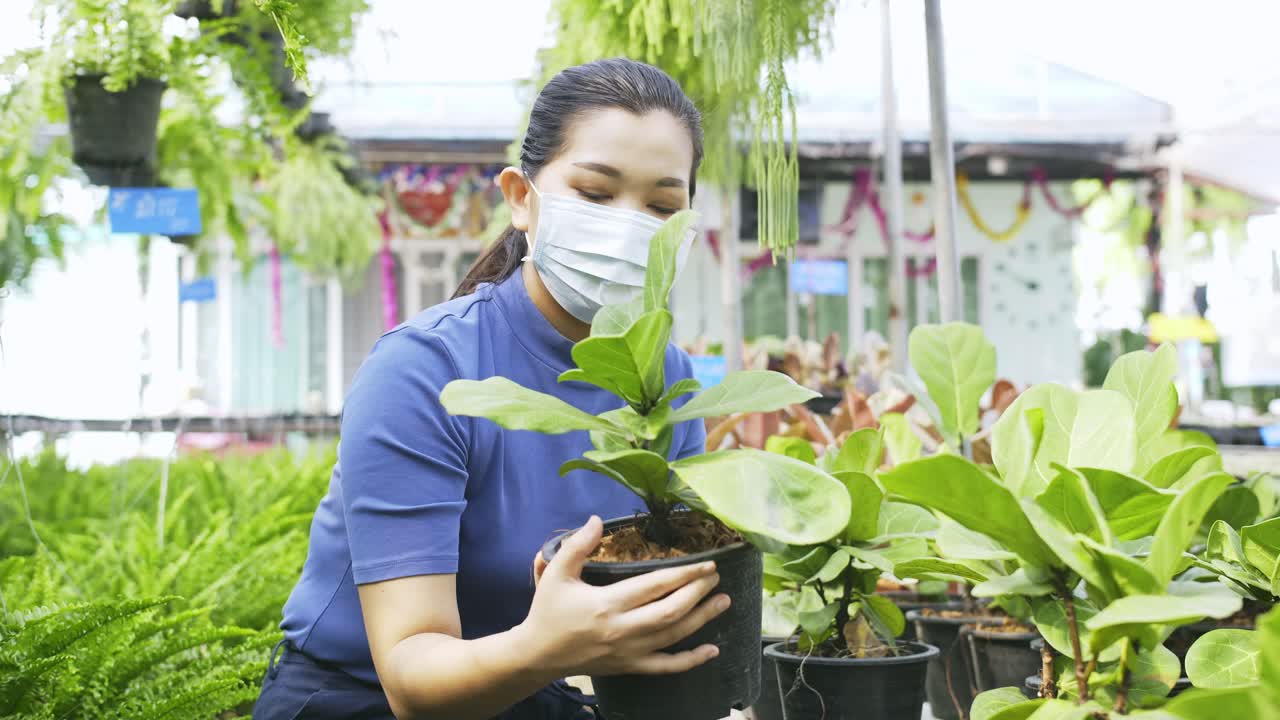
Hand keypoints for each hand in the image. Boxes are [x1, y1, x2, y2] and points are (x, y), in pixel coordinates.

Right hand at [517, 516, 729, 677]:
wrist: (538, 655)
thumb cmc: (548, 611)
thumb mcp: (555, 573)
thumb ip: (576, 546)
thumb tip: (596, 519)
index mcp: (607, 604)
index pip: (654, 586)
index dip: (684, 574)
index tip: (706, 563)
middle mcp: (622, 629)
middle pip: (671, 611)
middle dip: (698, 593)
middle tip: (716, 577)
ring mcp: (629, 652)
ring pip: (674, 636)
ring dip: (702, 619)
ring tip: (723, 601)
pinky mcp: (630, 667)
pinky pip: (666, 666)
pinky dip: (691, 660)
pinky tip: (712, 651)